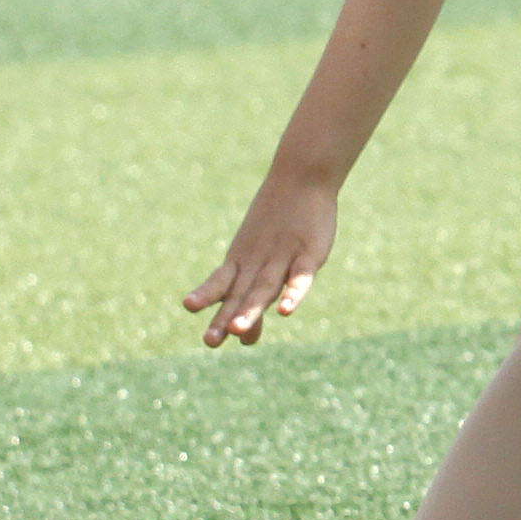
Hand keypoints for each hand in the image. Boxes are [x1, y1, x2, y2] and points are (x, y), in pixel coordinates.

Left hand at [185, 163, 342, 345]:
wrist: (301, 177)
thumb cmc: (281, 218)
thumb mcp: (264, 250)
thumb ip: (255, 288)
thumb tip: (245, 326)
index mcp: (244, 262)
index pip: (228, 292)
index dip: (220, 314)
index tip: (213, 340)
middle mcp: (259, 263)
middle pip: (240, 294)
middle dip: (225, 318)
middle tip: (210, 342)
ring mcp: (283, 258)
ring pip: (263, 288)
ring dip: (250, 309)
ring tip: (235, 330)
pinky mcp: (310, 254)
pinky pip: (300, 278)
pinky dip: (292, 294)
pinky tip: (285, 312)